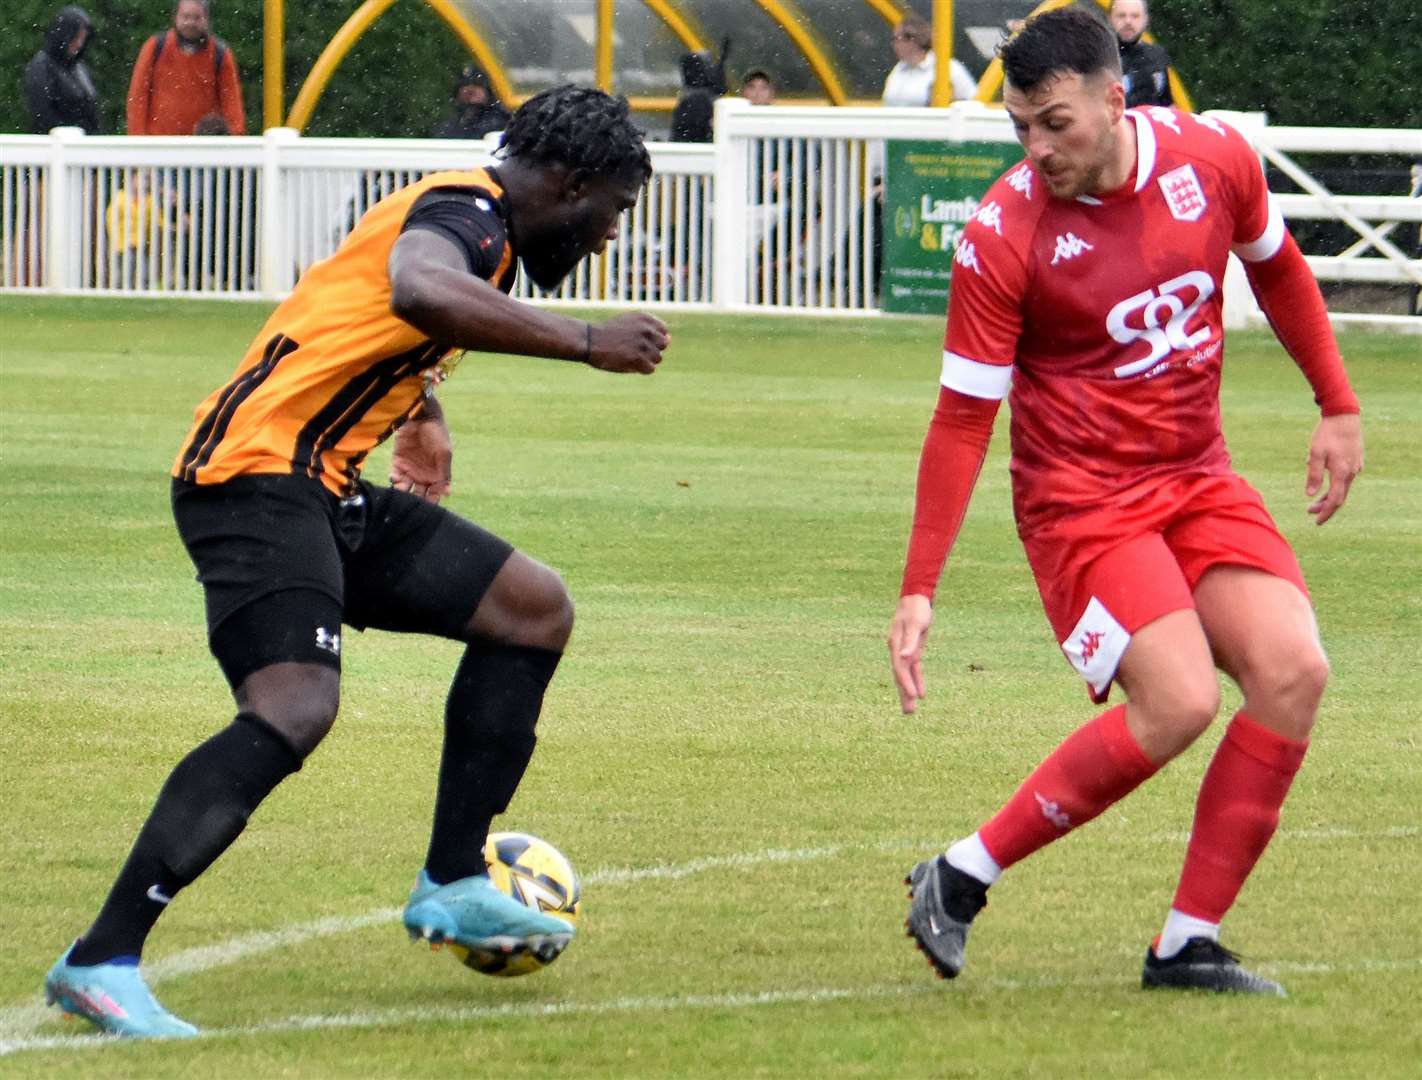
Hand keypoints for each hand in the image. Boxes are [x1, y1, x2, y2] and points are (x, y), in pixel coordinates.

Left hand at [389, 412, 452, 502]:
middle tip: (410, 502)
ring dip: (402, 492)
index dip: (430, 502)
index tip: (425, 507)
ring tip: (401, 490)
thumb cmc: (437, 434)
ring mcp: (410, 469)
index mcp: (437, 475)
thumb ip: (444, 474)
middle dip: (414, 500)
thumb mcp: (444, 454)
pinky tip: (395, 478)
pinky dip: (394, 480)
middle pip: (418, 495)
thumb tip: (447, 493)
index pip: (434, 495)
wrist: (421, 416)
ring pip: (405, 488)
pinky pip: (395, 477)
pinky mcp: (397, 462)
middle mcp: (423, 475)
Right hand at [587, 313, 669, 373]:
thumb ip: (650, 329)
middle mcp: (647, 330)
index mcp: (646, 318)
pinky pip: (651, 369)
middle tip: (633, 349)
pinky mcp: (638, 359)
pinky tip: (629, 364)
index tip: (638, 340)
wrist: (590, 340)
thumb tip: (670, 338)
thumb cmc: (610, 333)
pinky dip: (641, 369)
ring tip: (630, 357)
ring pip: (658, 358)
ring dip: (646, 360)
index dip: (652, 339)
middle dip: (652, 349)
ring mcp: (643, 344)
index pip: (663, 331)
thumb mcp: (630, 323)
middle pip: (663, 345)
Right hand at [889, 594, 933, 713]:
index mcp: (896, 645)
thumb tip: (904, 657)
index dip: (906, 683)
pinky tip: (921, 693)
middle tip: (908, 713)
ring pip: (906, 675)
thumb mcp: (916, 624)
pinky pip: (914, 669)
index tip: (913, 696)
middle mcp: (897, 650)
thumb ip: (910, 642)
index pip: (900, 668)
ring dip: (908, 691)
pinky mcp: (912, 650)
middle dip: (904, 694)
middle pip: (900, 676)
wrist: (915, 597)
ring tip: (910, 710)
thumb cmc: (916, 609)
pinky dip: (917, 681)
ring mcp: (904, 651)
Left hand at [1305, 412, 1362, 524]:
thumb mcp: (1316, 453)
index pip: (1335, 500)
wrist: (1344, 416)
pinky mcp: (1355, 460)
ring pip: (1343, 487)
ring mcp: (1356, 466)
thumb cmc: (1327, 433)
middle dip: (1325, 506)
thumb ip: (1314, 475)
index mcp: (1342, 472)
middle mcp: (1352, 472)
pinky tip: (1322, 478)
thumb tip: (1311, 495)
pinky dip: (1334, 483)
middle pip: (1340, 496)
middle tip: (1309, 512)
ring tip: (1314, 501)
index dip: (1326, 513)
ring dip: (1329, 495)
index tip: (1316, 522)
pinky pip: (1345, 477)